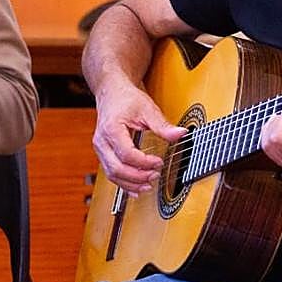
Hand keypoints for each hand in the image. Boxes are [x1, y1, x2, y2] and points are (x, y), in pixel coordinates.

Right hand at [92, 80, 184, 195]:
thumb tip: (181, 135)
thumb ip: (163, 125)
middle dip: (137, 176)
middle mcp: (102, 142)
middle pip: (116, 168)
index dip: (144, 162)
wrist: (111, 93)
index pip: (126, 154)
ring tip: (148, 185)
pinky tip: (136, 189)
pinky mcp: (104, 154)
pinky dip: (123, 183)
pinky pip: (111, 173)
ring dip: (130, 183)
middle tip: (155, 176)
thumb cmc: (127, 99)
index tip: (159, 162)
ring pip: (112, 174)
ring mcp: (100, 149)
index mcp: (111, 129)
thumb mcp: (147, 108)